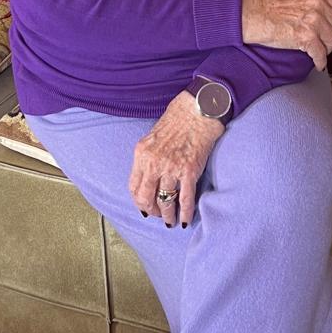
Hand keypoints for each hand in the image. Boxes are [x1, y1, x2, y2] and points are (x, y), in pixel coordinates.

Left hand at [129, 91, 223, 227]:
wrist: (197, 110)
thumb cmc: (177, 120)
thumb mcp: (152, 137)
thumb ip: (148, 157)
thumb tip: (148, 178)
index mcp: (141, 154)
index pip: (133, 186)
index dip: (138, 201)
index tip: (144, 208)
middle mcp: (154, 163)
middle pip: (146, 198)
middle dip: (151, 212)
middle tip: (157, 216)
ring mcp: (171, 168)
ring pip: (165, 201)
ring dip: (167, 216)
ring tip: (170, 222)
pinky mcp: (189, 171)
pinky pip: (185, 198)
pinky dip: (184, 213)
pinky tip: (184, 220)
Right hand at [241, 0, 331, 70]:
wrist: (248, 13)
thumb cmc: (260, 0)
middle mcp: (317, 4)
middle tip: (330, 41)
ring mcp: (313, 21)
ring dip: (328, 48)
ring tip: (321, 51)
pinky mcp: (305, 38)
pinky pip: (321, 54)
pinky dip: (320, 62)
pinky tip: (318, 64)